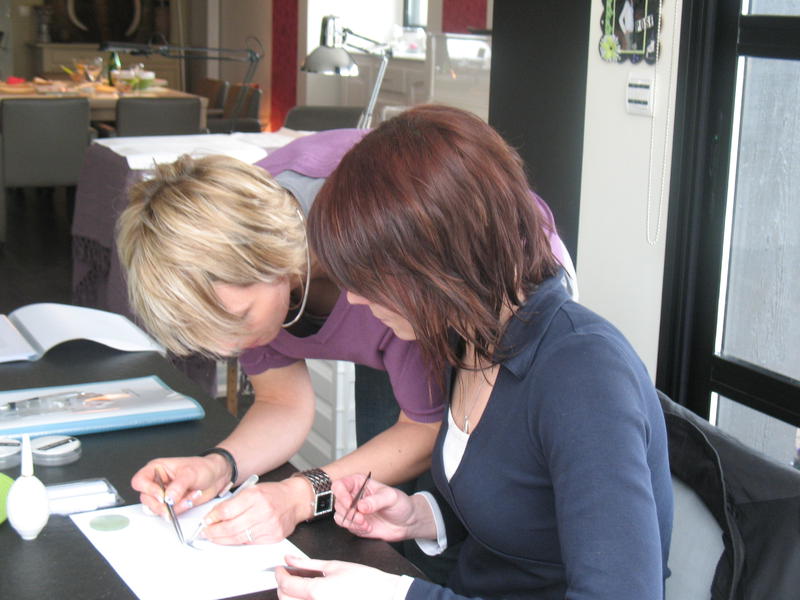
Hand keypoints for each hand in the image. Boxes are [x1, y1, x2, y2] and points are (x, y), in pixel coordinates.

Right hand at [131, 455, 228, 515]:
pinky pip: (170, 513)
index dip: (148, 490)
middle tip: (176, 501)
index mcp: (157, 469)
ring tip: (190, 496)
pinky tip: (191, 499)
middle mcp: (157, 482)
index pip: (140, 481)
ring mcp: (164, 495)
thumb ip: (178, 486)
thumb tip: (168, 498)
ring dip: (175, 507)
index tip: (162, 495)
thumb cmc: (203, 467)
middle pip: (146, 499)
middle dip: (163, 503)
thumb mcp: (190, 473)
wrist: (217, 476)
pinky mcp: (171, 504)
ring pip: (157, 509)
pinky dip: (181, 509)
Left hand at [199, 478, 306, 544]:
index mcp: (255, 495)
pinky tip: (232, 539)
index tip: (206, 521)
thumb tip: (213, 516)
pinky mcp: (273, 537)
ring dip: (222, 539)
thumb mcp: (252, 490)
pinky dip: (238, 542)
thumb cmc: (273, 494)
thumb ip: (233, 502)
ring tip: (215, 537)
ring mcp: (269, 525)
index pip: (227, 510)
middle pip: (230, 527)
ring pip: (238, 538)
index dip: (212, 517)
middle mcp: (263, 510)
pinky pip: (250, 543)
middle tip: (206, 533)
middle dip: (214, 532)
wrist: (295, 500)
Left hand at [276, 555, 402, 599]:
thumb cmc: (366, 583)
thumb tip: (291, 559)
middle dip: (283, 586)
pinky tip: (309, 595)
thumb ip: (308, 563)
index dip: (280, 574)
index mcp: (317, 592)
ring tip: (299, 585)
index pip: (286, 584)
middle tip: (288, 575)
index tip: (280, 569)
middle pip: (285, 599)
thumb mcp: (335, 566)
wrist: (385, 596)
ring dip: (291, 597)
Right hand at [331, 475, 421, 541]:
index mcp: (359, 483)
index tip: (350, 504)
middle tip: (361, 517)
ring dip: (351, 522)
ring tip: (366, 524)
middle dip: (349, 512)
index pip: (339, 485)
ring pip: (339, 516)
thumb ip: (376, 501)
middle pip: (338, 502)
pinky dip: (355, 528)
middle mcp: (353, 496)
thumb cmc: (400, 504)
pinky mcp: (355, 523)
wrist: (407, 522)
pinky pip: (347, 526)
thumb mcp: (391, 498)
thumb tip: (361, 506)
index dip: (341, 494)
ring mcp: (353, 510)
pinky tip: (368, 528)